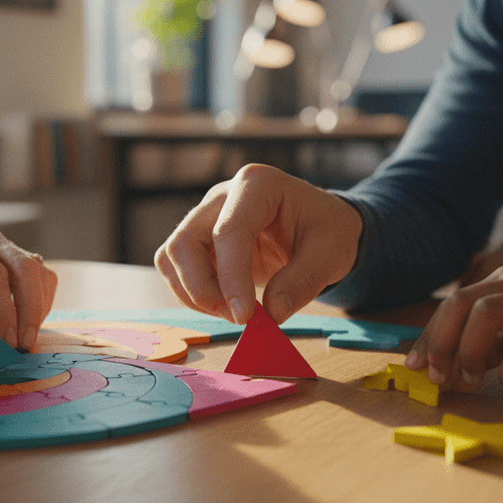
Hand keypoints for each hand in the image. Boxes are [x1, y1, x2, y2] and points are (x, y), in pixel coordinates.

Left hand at [0, 226, 56, 351]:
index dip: (2, 311)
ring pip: (38, 272)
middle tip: (24, 344)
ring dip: (38, 310)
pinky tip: (28, 325)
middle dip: (28, 311)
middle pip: (23, 269)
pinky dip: (42, 304)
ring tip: (27, 339)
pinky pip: (45, 278)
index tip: (6, 343)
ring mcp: (8, 245)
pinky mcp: (24, 256)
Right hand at [155, 163, 362, 324]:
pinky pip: (177, 268)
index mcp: (258, 185)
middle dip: (201, 288)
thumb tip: (272, 313)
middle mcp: (222, 196)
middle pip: (184, 242)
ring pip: (172, 256)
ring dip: (193, 293)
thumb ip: (302, 282)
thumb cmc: (327, 231)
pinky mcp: (200, 239)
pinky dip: (192, 293)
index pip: (229, 231)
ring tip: (233, 312)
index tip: (244, 316)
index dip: (231, 277)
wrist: (321, 226)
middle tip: (237, 317)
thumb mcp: (330, 254)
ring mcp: (206, 216)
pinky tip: (223, 304)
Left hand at [405, 266, 502, 389]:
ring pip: (488, 313)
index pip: (452, 303)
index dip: (429, 335)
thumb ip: (483, 348)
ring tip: (470, 379)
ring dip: (469, 351)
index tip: (415, 365)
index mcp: (502, 281)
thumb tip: (442, 371)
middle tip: (437, 375)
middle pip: (462, 302)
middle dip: (441, 341)